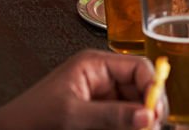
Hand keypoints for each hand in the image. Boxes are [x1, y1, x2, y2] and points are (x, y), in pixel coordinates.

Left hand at [0, 50, 162, 129]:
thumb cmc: (31, 116)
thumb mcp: (74, 115)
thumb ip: (112, 115)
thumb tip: (146, 115)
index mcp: (96, 65)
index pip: (138, 68)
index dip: (153, 87)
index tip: (157, 111)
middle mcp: (102, 79)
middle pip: (140, 90)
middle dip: (148, 109)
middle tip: (152, 128)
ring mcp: (101, 99)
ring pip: (134, 109)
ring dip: (138, 122)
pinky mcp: (98, 117)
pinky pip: (122, 122)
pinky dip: (127, 128)